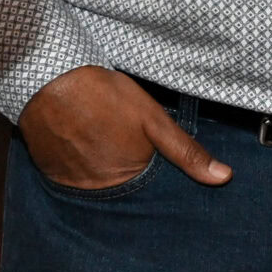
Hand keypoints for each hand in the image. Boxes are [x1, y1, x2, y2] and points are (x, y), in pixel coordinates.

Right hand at [18, 67, 231, 190]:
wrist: (47, 80)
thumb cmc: (104, 96)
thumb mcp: (154, 119)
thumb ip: (186, 151)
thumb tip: (224, 178)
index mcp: (128, 181)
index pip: (147, 190)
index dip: (150, 174)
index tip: (144, 157)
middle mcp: (98, 191)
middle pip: (119, 186)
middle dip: (123, 171)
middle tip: (117, 142)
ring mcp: (71, 184)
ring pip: (93, 180)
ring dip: (98, 167)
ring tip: (98, 139)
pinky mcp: (48, 172)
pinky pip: (68, 174)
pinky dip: (75, 162)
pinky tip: (78, 140)